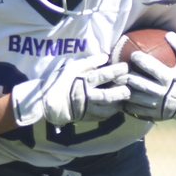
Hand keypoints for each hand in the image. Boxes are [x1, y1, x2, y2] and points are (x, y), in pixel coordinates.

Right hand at [11, 56, 130, 125]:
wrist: (45, 102)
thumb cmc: (58, 82)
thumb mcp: (71, 67)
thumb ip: (89, 62)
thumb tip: (105, 57)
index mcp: (83, 81)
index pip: (105, 75)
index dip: (117, 71)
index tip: (125, 67)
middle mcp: (87, 96)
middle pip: (110, 95)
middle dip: (122, 91)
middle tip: (130, 86)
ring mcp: (87, 109)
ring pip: (108, 109)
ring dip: (119, 103)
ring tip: (126, 97)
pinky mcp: (86, 118)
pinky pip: (102, 117)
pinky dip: (112, 112)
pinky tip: (117, 107)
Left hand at [123, 32, 175, 122]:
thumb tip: (167, 34)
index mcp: (171, 78)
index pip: (152, 68)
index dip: (141, 60)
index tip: (133, 55)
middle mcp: (163, 92)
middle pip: (140, 84)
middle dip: (127, 77)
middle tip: (119, 70)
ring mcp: (159, 105)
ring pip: (136, 98)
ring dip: (125, 91)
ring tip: (117, 83)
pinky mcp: (156, 114)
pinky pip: (138, 110)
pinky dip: (128, 105)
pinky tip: (122, 98)